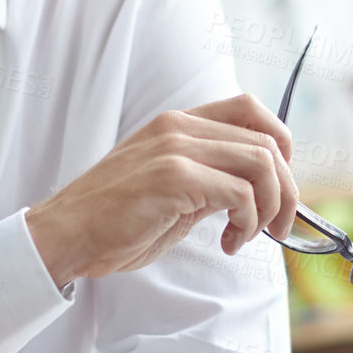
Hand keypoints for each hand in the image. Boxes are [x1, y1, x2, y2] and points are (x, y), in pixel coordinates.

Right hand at [24, 93, 298, 285]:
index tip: (278, 185)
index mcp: (179, 123)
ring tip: (250, 235)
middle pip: (267, 141)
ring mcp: (176, 149)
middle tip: (277, 226)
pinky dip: (247, 223)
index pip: (250, 109)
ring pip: (262, 164)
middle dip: (287, 189)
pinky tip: (229, 243)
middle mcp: (180, 127)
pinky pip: (240, 193)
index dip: (281, 144)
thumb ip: (211, 177)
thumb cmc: (116, 220)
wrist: (66, 235)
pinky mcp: (174, 178)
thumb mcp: (172, 188)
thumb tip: (258, 191)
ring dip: (271, 207)